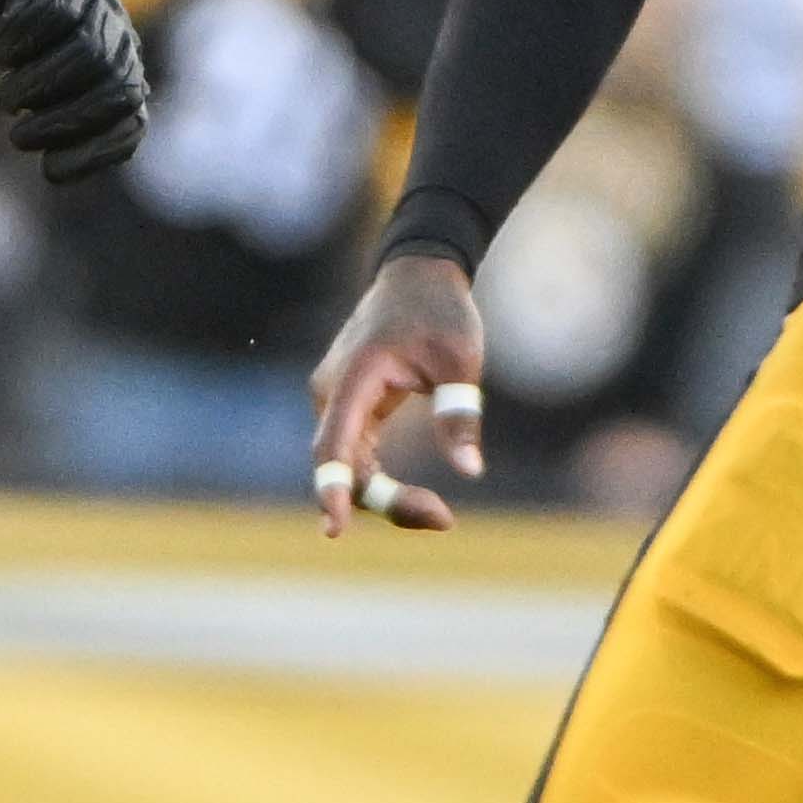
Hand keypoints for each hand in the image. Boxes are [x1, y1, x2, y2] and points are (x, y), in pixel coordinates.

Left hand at [0, 0, 149, 182]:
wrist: (6, 20)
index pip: (61, 6)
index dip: (26, 33)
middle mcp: (105, 18)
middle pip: (95, 54)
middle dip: (46, 83)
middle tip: (2, 100)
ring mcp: (120, 61)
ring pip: (119, 95)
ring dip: (71, 124)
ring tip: (18, 138)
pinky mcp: (119, 102)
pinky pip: (127, 131)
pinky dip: (95, 154)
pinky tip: (52, 170)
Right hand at [305, 250, 485, 535]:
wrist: (419, 272)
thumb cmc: (441, 312)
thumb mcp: (460, 361)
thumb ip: (459, 414)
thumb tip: (470, 471)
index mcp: (354, 377)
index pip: (334, 445)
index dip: (332, 488)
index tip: (334, 530)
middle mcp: (332, 392)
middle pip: (342, 466)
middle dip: (385, 501)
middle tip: (444, 519)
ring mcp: (336, 399)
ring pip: (347, 466)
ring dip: (385, 495)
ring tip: (440, 515)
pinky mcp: (348, 406)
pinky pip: (355, 455)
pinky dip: (381, 480)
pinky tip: (420, 500)